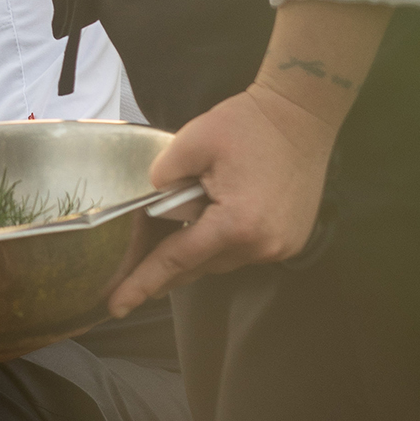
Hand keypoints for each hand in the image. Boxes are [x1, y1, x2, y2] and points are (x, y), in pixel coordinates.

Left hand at [107, 80, 338, 306]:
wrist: (302, 115)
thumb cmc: (250, 123)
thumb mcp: (193, 140)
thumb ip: (163, 175)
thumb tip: (151, 200)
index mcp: (235, 224)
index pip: (176, 260)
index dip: (142, 283)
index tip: (117, 306)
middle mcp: (261, 244)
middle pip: (199, 265)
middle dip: (165, 270)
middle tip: (128, 280)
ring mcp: (280, 246)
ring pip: (222, 261)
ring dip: (198, 251)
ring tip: (171, 240)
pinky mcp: (290, 240)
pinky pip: (244, 252)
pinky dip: (223, 243)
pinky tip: (211, 225)